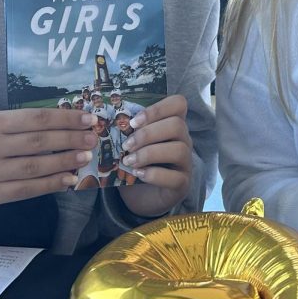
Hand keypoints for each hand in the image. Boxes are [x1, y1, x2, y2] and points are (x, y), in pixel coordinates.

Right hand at [0, 109, 97, 205]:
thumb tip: (56, 126)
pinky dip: (49, 185)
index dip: (65, 119)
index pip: (36, 119)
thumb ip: (13, 124)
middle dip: (71, 139)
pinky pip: (25, 190)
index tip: (88, 118)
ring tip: (85, 157)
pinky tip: (67, 179)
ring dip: (65, 162)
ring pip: (35, 167)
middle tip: (94, 138)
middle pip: (40, 142)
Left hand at [117, 95, 192, 217]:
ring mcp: (186, 162)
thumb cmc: (138, 162)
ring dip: (149, 153)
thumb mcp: (134, 143)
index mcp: (172, 123)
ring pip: (179, 149)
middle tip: (127, 145)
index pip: (178, 103)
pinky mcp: (182, 184)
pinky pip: (174, 177)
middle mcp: (184, 140)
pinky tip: (138, 174)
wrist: (143, 195)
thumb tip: (112, 122)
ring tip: (129, 161)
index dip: (157, 109)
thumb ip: (129, 131)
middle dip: (148, 134)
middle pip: (177, 125)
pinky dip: (153, 174)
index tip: (134, 122)